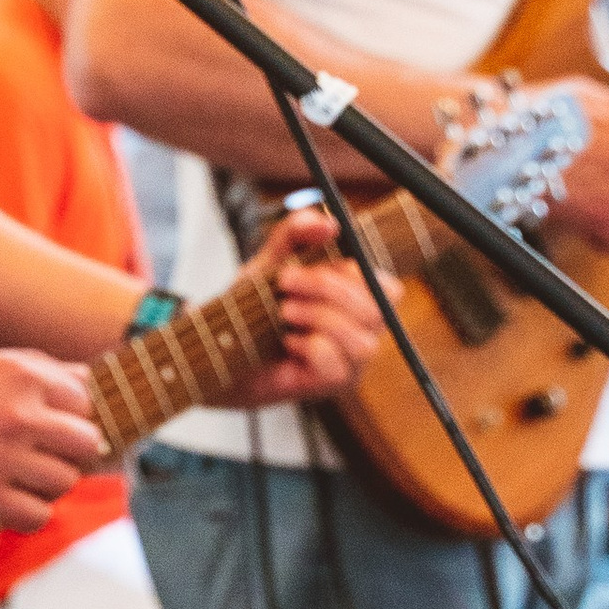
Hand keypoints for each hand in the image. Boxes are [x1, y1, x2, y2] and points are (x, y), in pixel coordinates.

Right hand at [0, 345, 103, 529]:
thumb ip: (26, 368)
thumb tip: (80, 380)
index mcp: (18, 372)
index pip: (85, 398)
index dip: (71, 413)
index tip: (53, 426)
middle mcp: (18, 413)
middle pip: (86, 442)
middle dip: (69, 451)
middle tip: (43, 456)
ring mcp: (3, 457)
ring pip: (65, 481)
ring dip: (48, 483)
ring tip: (20, 479)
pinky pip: (36, 515)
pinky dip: (28, 513)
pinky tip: (6, 501)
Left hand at [228, 211, 381, 408]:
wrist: (219, 347)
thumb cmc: (254, 307)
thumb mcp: (271, 261)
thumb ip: (295, 234)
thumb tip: (328, 223)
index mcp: (359, 302)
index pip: (388, 288)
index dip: (356, 272)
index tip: (313, 260)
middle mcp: (363, 333)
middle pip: (377, 310)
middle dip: (327, 288)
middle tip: (285, 281)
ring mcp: (350, 363)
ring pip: (362, 341)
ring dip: (318, 317)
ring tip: (284, 312)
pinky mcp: (330, 385)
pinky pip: (336, 365)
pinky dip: (309, 346)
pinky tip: (287, 342)